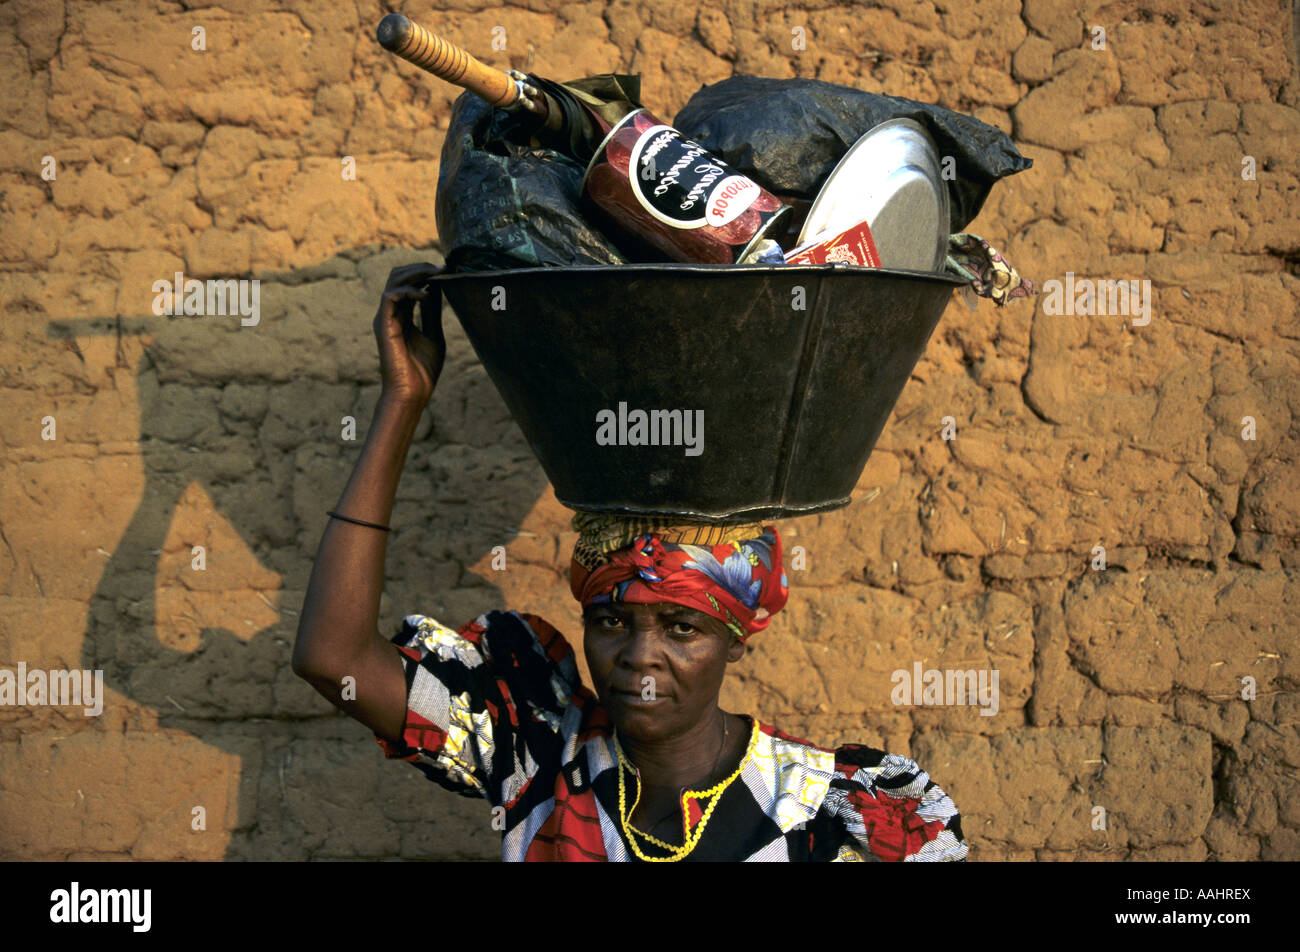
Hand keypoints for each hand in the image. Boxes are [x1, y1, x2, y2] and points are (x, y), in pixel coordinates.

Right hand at [373, 262, 445, 407]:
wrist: (413, 392)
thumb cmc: (423, 370)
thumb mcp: (434, 334)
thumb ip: (432, 311)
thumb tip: (436, 288)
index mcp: (403, 316)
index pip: (410, 284)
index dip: (426, 273)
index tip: (446, 270)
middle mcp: (391, 314)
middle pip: (398, 276)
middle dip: (420, 268)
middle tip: (441, 268)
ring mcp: (385, 318)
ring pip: (393, 281)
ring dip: (415, 273)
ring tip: (435, 274)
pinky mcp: (383, 325)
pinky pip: (390, 296)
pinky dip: (409, 290)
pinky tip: (427, 294)